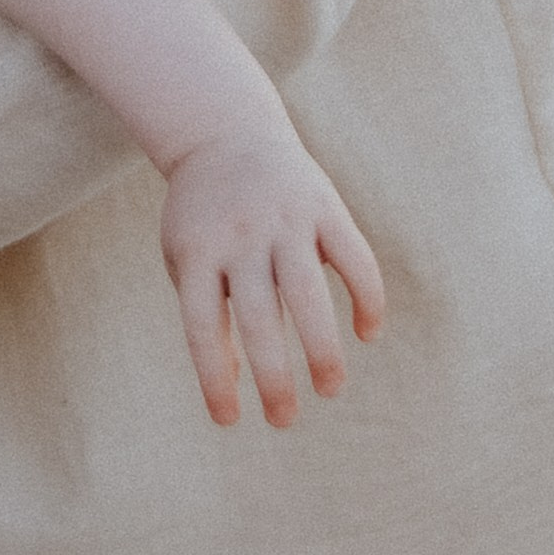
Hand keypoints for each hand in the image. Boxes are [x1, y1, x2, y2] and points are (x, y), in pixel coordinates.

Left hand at [159, 131, 385, 431]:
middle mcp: (240, 237)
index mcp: (197, 253)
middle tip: (283, 420)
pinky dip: (366, 297)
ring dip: (322, 347)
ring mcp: (284, 220)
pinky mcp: (323, 206)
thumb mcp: (186, 258)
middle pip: (257, 316)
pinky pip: (353, 257)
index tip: (229, 421)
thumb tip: (236, 384)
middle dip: (273, 376)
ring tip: (330, 390)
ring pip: (308, 292)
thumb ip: (205, 314)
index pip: (201, 327)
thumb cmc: (203, 217)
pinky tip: (367, 333)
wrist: (223, 133)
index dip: (215, 377)